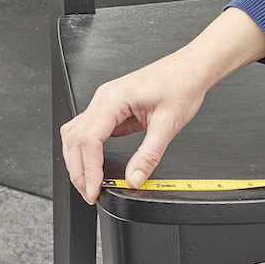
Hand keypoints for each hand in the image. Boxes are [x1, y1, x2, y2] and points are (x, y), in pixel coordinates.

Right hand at [59, 7, 264, 202]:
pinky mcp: (110, 109)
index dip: (89, 168)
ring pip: (76, 135)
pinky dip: (86, 151)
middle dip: (79, 170)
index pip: (89, 139)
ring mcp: (104, 103)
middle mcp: (104, 98)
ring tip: (89, 184)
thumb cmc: (180, 86)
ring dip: (79, 161)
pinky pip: (88, 132)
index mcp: (114, 99)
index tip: (95, 188)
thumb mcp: (168, 125)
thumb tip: (135, 179)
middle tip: (90, 194)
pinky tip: (94, 166)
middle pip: (75, 139)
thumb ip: (149, 155)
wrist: (189, 69)